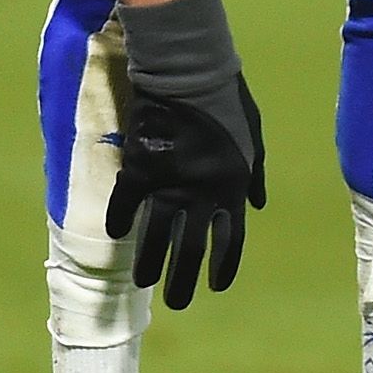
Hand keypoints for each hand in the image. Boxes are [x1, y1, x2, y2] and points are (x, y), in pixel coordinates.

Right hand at [106, 0, 268, 307]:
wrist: (190, 69)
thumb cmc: (227, 99)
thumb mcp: (254, 138)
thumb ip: (255, 174)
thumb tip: (257, 205)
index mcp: (232, 188)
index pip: (230, 241)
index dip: (224, 267)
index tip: (215, 288)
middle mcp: (202, 195)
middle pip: (192, 250)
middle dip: (184, 281)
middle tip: (177, 303)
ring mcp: (169, 184)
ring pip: (156, 238)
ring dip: (150, 264)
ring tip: (144, 284)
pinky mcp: (139, 170)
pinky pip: (125, 204)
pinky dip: (118, 221)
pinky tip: (114, 235)